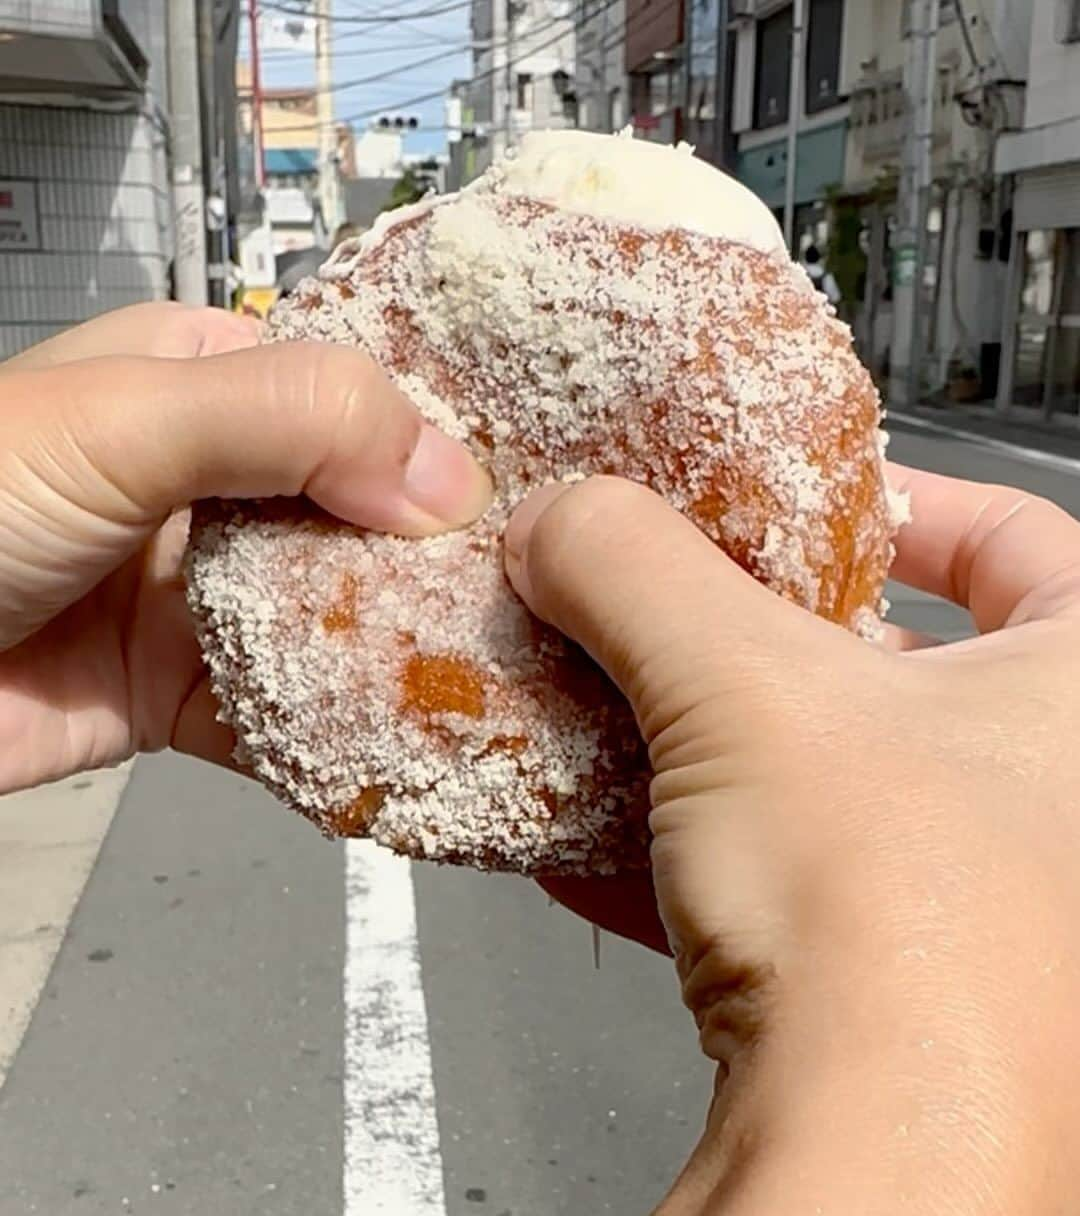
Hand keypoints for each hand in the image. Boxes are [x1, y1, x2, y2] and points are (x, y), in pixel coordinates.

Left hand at [0, 303, 490, 791]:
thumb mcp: (122, 423)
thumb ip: (287, 420)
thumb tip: (448, 480)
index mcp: (204, 383)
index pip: (358, 396)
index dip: (444, 435)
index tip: (538, 483)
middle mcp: (218, 485)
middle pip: (363, 516)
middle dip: (439, 559)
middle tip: (537, 597)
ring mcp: (206, 594)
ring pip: (337, 620)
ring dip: (403, 653)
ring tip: (506, 678)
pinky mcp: (188, 694)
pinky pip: (289, 715)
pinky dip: (343, 735)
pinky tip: (413, 749)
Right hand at [505, 472, 1079, 1213]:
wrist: (880, 1159)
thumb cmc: (906, 931)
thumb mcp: (739, 686)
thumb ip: (637, 570)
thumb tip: (567, 523)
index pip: (1006, 536)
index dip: (885, 504)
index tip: (790, 504)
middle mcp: (1056, 796)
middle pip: (885, 662)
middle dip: (756, 638)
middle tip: (674, 611)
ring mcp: (986, 898)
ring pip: (820, 778)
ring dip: (704, 750)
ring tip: (612, 716)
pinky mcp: (896, 981)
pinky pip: (778, 880)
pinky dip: (687, 854)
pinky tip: (597, 847)